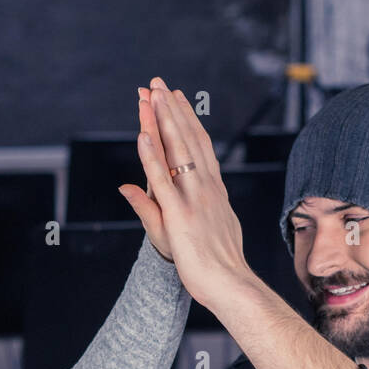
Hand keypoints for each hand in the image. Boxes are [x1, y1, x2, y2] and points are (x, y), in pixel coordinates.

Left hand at [118, 77, 254, 311]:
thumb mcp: (190, 230)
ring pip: (177, 151)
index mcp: (212, 189)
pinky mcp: (178, 214)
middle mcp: (205, 187)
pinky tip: (143, 135)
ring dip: (163, 121)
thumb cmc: (214, 265)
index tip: (175, 97)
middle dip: (170, 109)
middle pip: (187, 139)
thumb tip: (140, 190)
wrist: (229, 285)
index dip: (184, 119)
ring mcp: (193, 198)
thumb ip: (160, 207)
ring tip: (151, 94)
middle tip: (158, 82)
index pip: (197, 146)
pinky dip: (152, 156)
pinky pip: (162, 180)